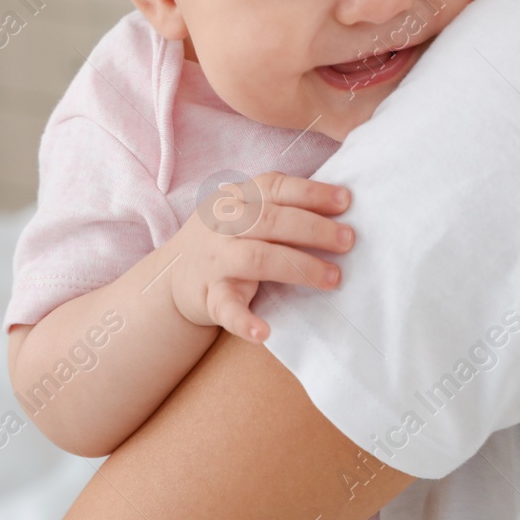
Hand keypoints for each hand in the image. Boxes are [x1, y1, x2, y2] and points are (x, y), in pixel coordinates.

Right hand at [168, 171, 352, 342]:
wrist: (171, 277)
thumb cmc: (224, 239)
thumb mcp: (242, 211)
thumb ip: (279, 206)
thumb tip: (339, 208)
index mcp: (236, 198)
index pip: (275, 187)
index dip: (312, 193)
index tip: (346, 201)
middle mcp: (223, 224)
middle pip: (272, 221)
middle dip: (314, 229)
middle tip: (348, 241)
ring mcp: (215, 260)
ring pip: (258, 258)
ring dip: (299, 267)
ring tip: (332, 278)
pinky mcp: (208, 296)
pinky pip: (226, 307)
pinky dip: (244, 321)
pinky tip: (264, 331)